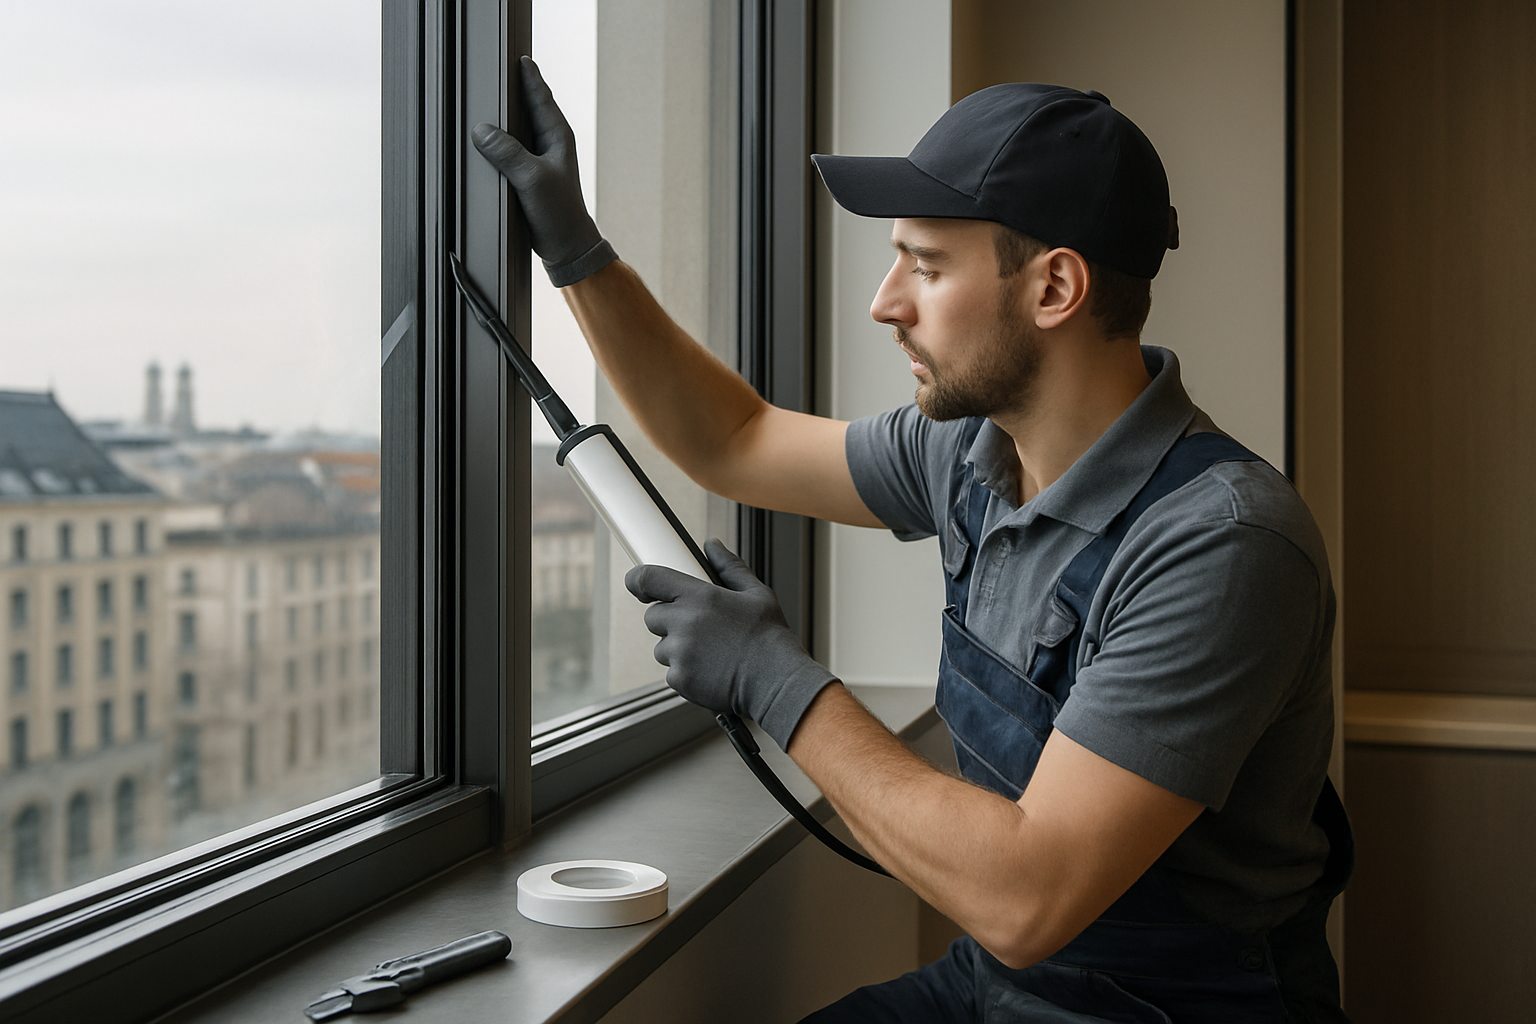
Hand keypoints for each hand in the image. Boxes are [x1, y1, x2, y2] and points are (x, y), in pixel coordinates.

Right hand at [471, 56, 615, 286]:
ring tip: (481, 100)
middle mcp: (549, 142)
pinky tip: (481, 140)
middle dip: (510, 89)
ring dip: (500, 117)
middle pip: (526, 106)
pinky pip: (508, 149)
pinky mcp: (527, 173)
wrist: (566, 247)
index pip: (540, 95)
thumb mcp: (532, 180)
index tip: (515, 55)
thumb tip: (481, 130)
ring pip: (516, 128)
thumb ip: (508, 153)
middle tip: (491, 70)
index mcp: (557, 135)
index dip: (528, 74)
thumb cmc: (558, 214)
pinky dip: (496, 142)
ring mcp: (538, 157)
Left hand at [625, 539, 837, 750]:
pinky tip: (713, 670)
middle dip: (670, 621)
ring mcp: (679, 653)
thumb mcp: (756, 593)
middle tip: (701, 629)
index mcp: (700, 596)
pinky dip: (687, 672)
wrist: (777, 681)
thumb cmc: (769, 637)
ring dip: (679, 649)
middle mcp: (684, 622)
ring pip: (662, 647)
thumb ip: (729, 566)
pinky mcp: (680, 679)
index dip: (638, 580)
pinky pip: (672, 672)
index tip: (639, 586)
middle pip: (653, 616)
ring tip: (713, 653)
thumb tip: (712, 545)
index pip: (649, 579)